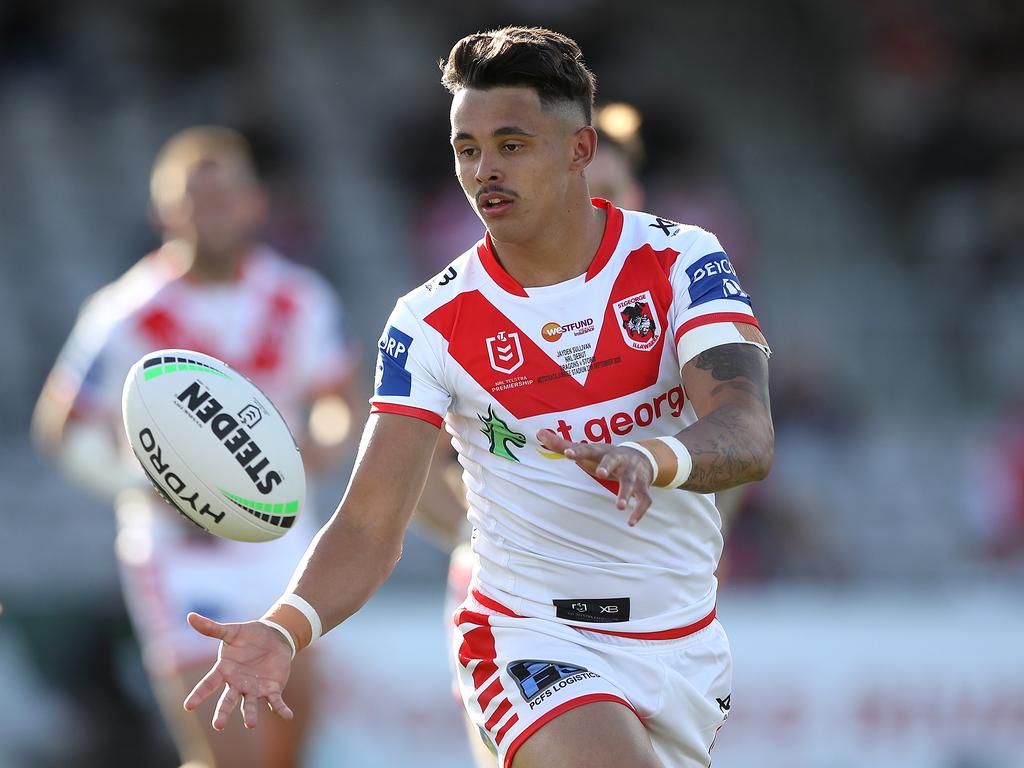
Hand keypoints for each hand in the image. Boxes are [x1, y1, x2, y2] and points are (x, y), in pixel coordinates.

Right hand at [183, 612, 294, 729]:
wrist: (274, 637)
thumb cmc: (249, 636)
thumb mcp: (231, 631)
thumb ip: (212, 628)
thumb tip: (189, 616)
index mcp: (225, 671)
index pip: (208, 684)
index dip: (199, 694)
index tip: (188, 706)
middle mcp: (237, 684)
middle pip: (228, 700)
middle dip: (223, 712)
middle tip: (218, 726)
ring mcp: (254, 689)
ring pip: (250, 705)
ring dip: (250, 715)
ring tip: (250, 724)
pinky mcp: (272, 690)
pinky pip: (276, 702)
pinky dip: (281, 710)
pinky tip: (287, 715)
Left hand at [536, 429, 653, 525]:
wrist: (641, 457)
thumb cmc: (605, 456)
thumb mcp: (587, 450)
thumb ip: (562, 444)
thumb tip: (538, 433)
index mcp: (602, 451)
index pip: (588, 449)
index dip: (578, 451)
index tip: (567, 454)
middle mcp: (619, 459)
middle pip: (613, 460)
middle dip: (608, 466)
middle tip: (601, 474)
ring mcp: (632, 473)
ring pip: (631, 482)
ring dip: (626, 493)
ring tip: (619, 507)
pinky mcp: (643, 486)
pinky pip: (644, 499)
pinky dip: (639, 511)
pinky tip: (630, 523)